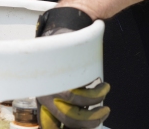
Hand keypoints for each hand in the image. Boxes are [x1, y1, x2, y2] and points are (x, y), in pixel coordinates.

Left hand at [35, 7, 110, 127]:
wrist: (63, 29)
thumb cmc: (62, 55)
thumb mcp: (59, 80)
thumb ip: (64, 100)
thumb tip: (78, 119)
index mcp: (43, 100)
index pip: (51, 126)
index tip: (85, 126)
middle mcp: (44, 95)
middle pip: (69, 120)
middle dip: (91, 122)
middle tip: (104, 113)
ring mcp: (51, 85)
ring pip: (76, 107)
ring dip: (97, 105)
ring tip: (105, 94)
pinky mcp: (61, 75)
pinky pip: (80, 93)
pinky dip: (97, 93)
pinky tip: (103, 86)